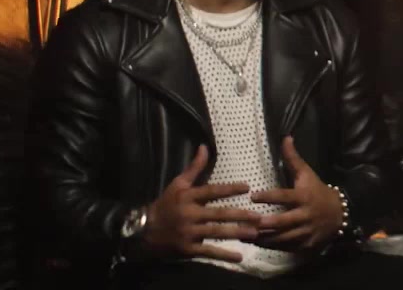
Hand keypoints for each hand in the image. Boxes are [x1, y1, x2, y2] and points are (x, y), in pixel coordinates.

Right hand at [141, 145, 261, 262]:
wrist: (144, 231)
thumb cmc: (166, 204)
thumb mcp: (178, 184)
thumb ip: (195, 167)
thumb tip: (205, 146)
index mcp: (187, 197)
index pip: (211, 191)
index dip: (228, 189)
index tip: (247, 187)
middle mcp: (188, 214)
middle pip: (217, 214)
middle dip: (239, 216)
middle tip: (258, 217)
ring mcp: (188, 233)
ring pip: (215, 233)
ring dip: (236, 233)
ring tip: (254, 233)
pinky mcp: (187, 249)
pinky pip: (208, 251)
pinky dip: (224, 255)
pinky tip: (239, 256)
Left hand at [251, 137, 344, 252]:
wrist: (340, 213)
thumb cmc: (317, 191)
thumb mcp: (307, 174)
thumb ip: (293, 158)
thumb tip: (286, 137)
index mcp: (304, 197)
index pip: (285, 196)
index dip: (269, 196)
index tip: (253, 196)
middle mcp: (305, 215)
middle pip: (283, 221)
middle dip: (265, 223)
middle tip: (246, 222)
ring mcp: (306, 232)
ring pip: (282, 237)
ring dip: (263, 238)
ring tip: (245, 235)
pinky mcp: (306, 244)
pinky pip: (287, 247)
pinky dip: (272, 246)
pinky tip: (257, 243)